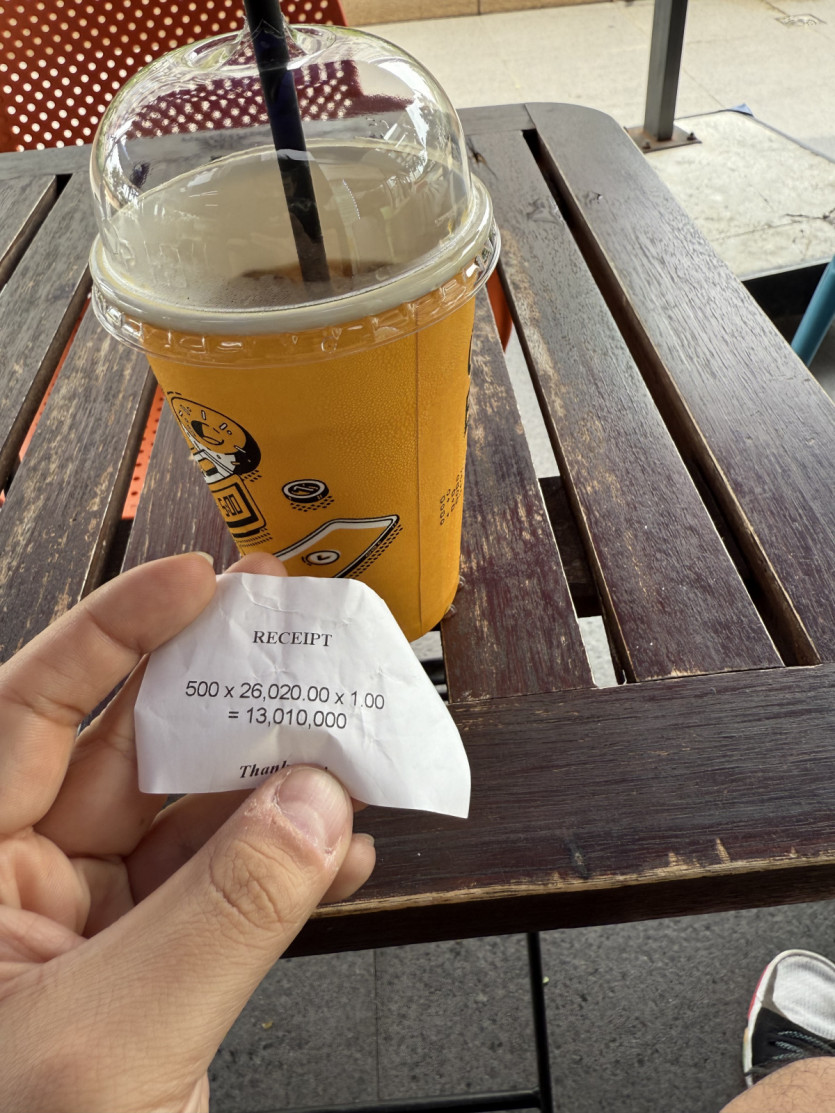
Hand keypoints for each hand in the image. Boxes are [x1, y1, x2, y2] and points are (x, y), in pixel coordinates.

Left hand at [0, 551, 374, 1112]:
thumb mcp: (115, 1044)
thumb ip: (226, 913)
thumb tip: (317, 805)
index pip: (33, 709)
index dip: (116, 630)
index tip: (199, 580)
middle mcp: (18, 884)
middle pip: (131, 751)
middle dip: (221, 697)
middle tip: (293, 638)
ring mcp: (88, 930)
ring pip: (193, 820)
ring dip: (276, 786)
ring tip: (347, 744)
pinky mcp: (148, 973)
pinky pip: (225, 891)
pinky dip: (288, 869)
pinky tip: (343, 852)